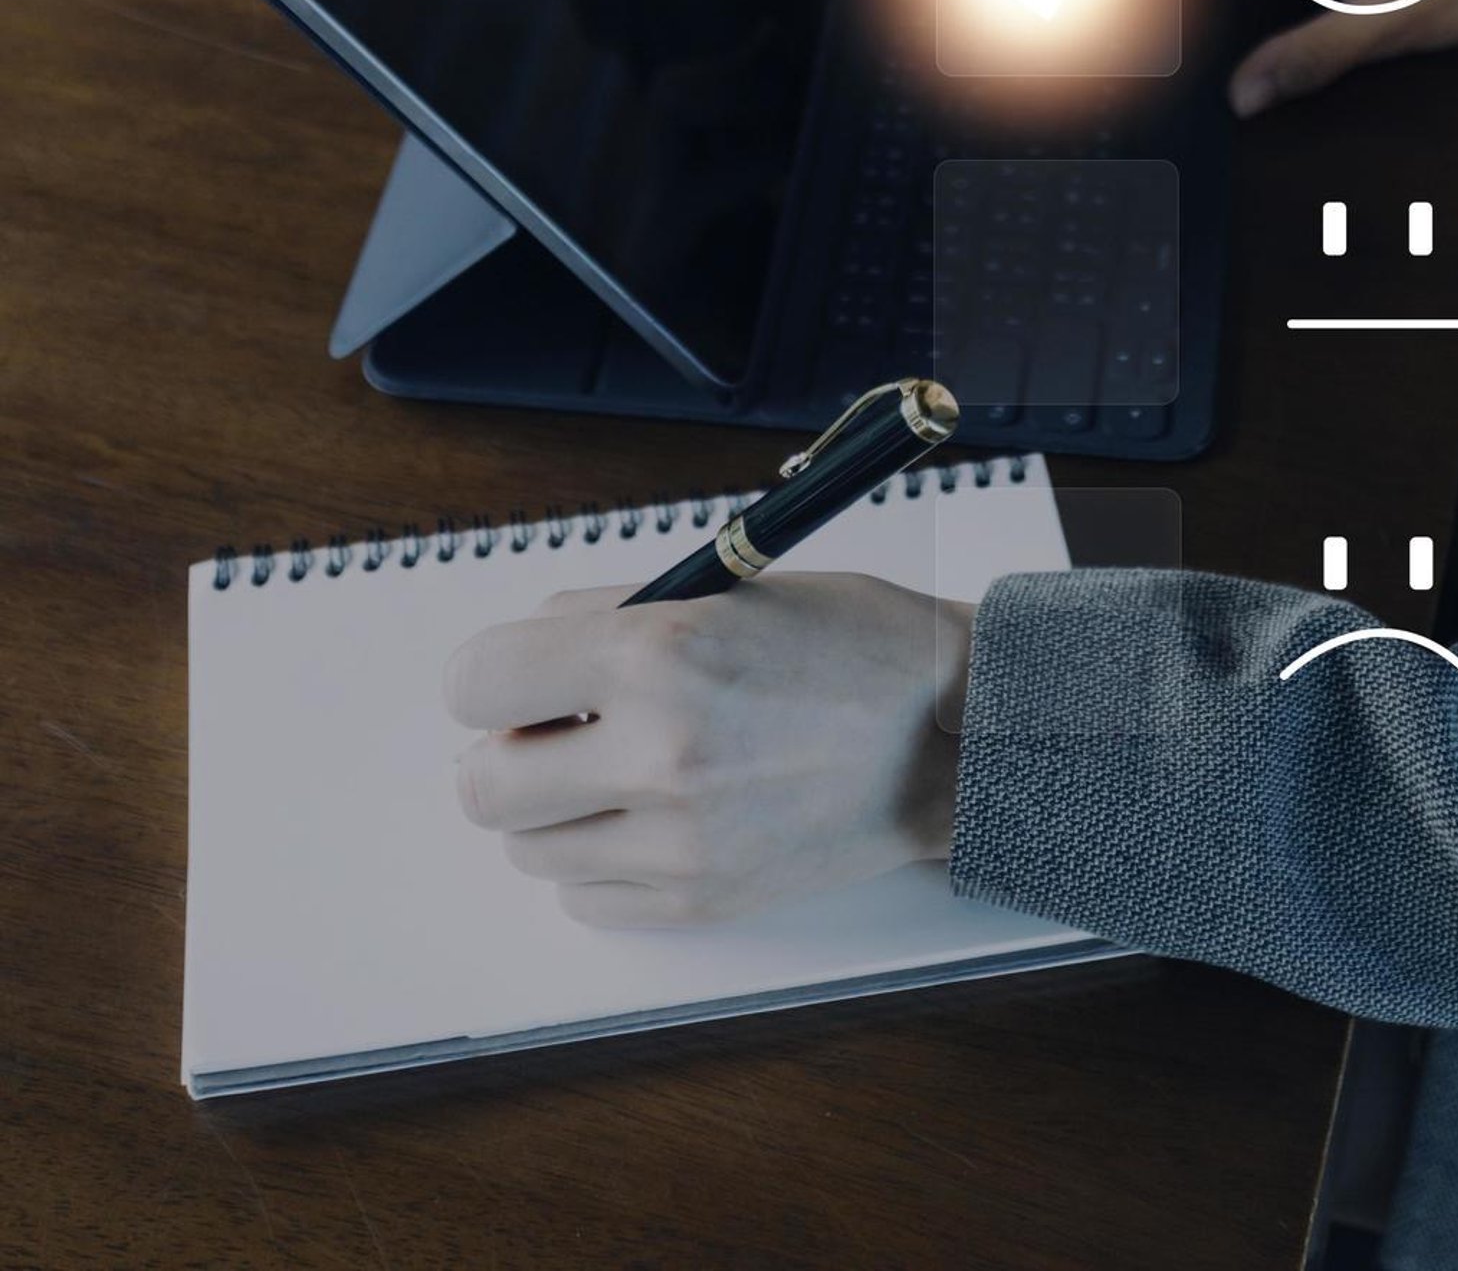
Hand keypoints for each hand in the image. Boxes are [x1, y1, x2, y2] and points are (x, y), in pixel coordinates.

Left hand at [444, 573, 971, 928]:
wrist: (950, 738)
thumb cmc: (849, 646)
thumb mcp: (725, 587)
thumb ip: (610, 616)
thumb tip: (524, 652)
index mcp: (655, 652)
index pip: (475, 681)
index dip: (488, 677)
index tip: (516, 679)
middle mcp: (655, 751)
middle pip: (482, 785)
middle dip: (506, 753)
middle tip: (557, 732)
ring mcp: (677, 840)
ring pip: (526, 850)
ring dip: (553, 812)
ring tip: (621, 774)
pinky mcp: (700, 902)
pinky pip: (584, 901)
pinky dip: (598, 863)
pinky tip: (652, 820)